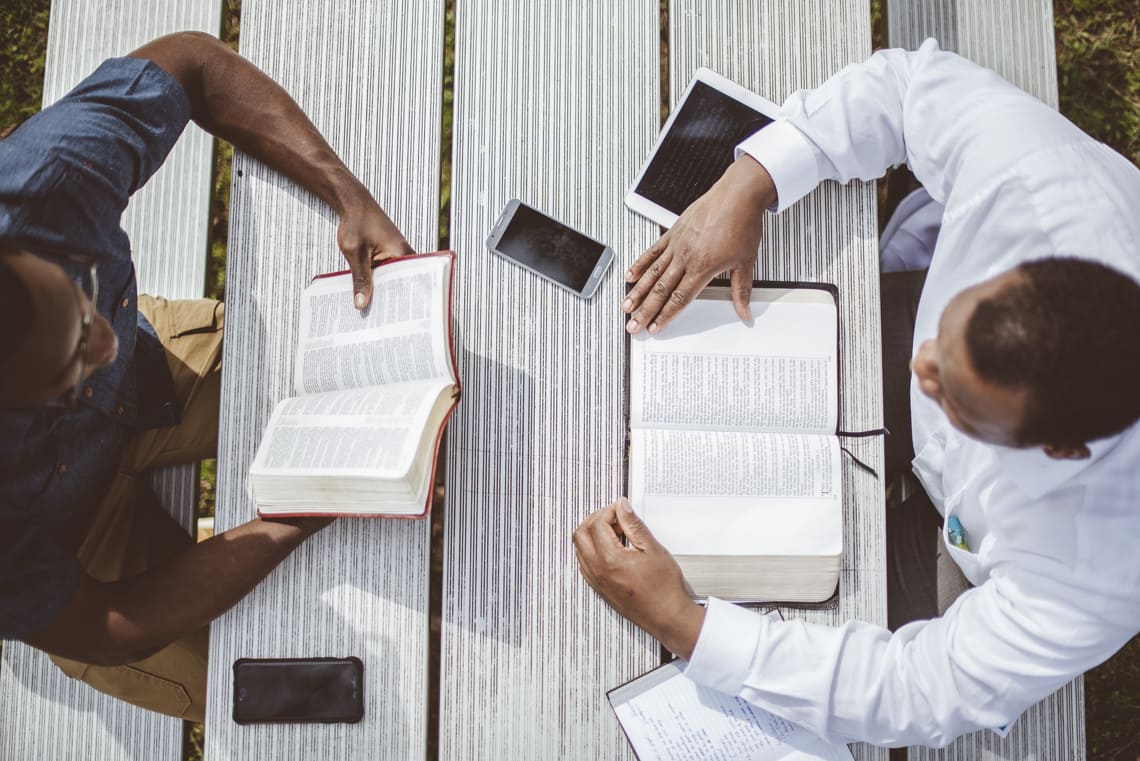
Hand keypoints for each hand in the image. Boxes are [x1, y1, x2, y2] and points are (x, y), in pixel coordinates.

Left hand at [337, 194, 414, 309]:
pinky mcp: (388, 257)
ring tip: (376, 314)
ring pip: (392, 281)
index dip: (404, 302)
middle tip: (384, 322)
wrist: (353, 203)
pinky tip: (369, 296)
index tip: (398, 319)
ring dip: (384, 293)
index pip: (410, 282)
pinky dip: (378, 284)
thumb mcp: (355, 253)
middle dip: (393, 302)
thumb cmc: (357, 222)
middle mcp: (404, 255)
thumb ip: (359, 278)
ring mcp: (396, 256)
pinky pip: (385, 275)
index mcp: (402, 253)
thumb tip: (361, 303)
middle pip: (402, 284)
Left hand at [573, 498, 705, 657]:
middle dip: (595, 519)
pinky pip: (584, 563)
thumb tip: (622, 507)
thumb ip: (634, 525)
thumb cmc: (664, 588)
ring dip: (591, 534)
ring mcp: (596, 581)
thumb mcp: (653, 549)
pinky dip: (591, 549)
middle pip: (581, 534)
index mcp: (610, 559)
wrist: (667, 616)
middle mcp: (598, 571)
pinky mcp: (599, 588)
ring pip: (579, 548)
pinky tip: (610, 548)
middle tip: (614, 517)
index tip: (621, 510)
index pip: (597, 524)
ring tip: (614, 531)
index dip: (609, 511)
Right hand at [623, 155, 777, 333]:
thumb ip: (741, 290)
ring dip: (637, 292)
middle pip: (661, 290)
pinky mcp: (673, 233)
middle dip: (645, 311)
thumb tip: (744, 311)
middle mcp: (686, 258)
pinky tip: (631, 275)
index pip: (679, 299)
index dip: (665, 316)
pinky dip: (640, 264)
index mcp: (703, 268)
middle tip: (633, 325)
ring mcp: (677, 245)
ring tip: (626, 306)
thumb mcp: (746, 262)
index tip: (655, 328)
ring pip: (652, 273)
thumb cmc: (742, 223)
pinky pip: (652, 251)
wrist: (738, 195)